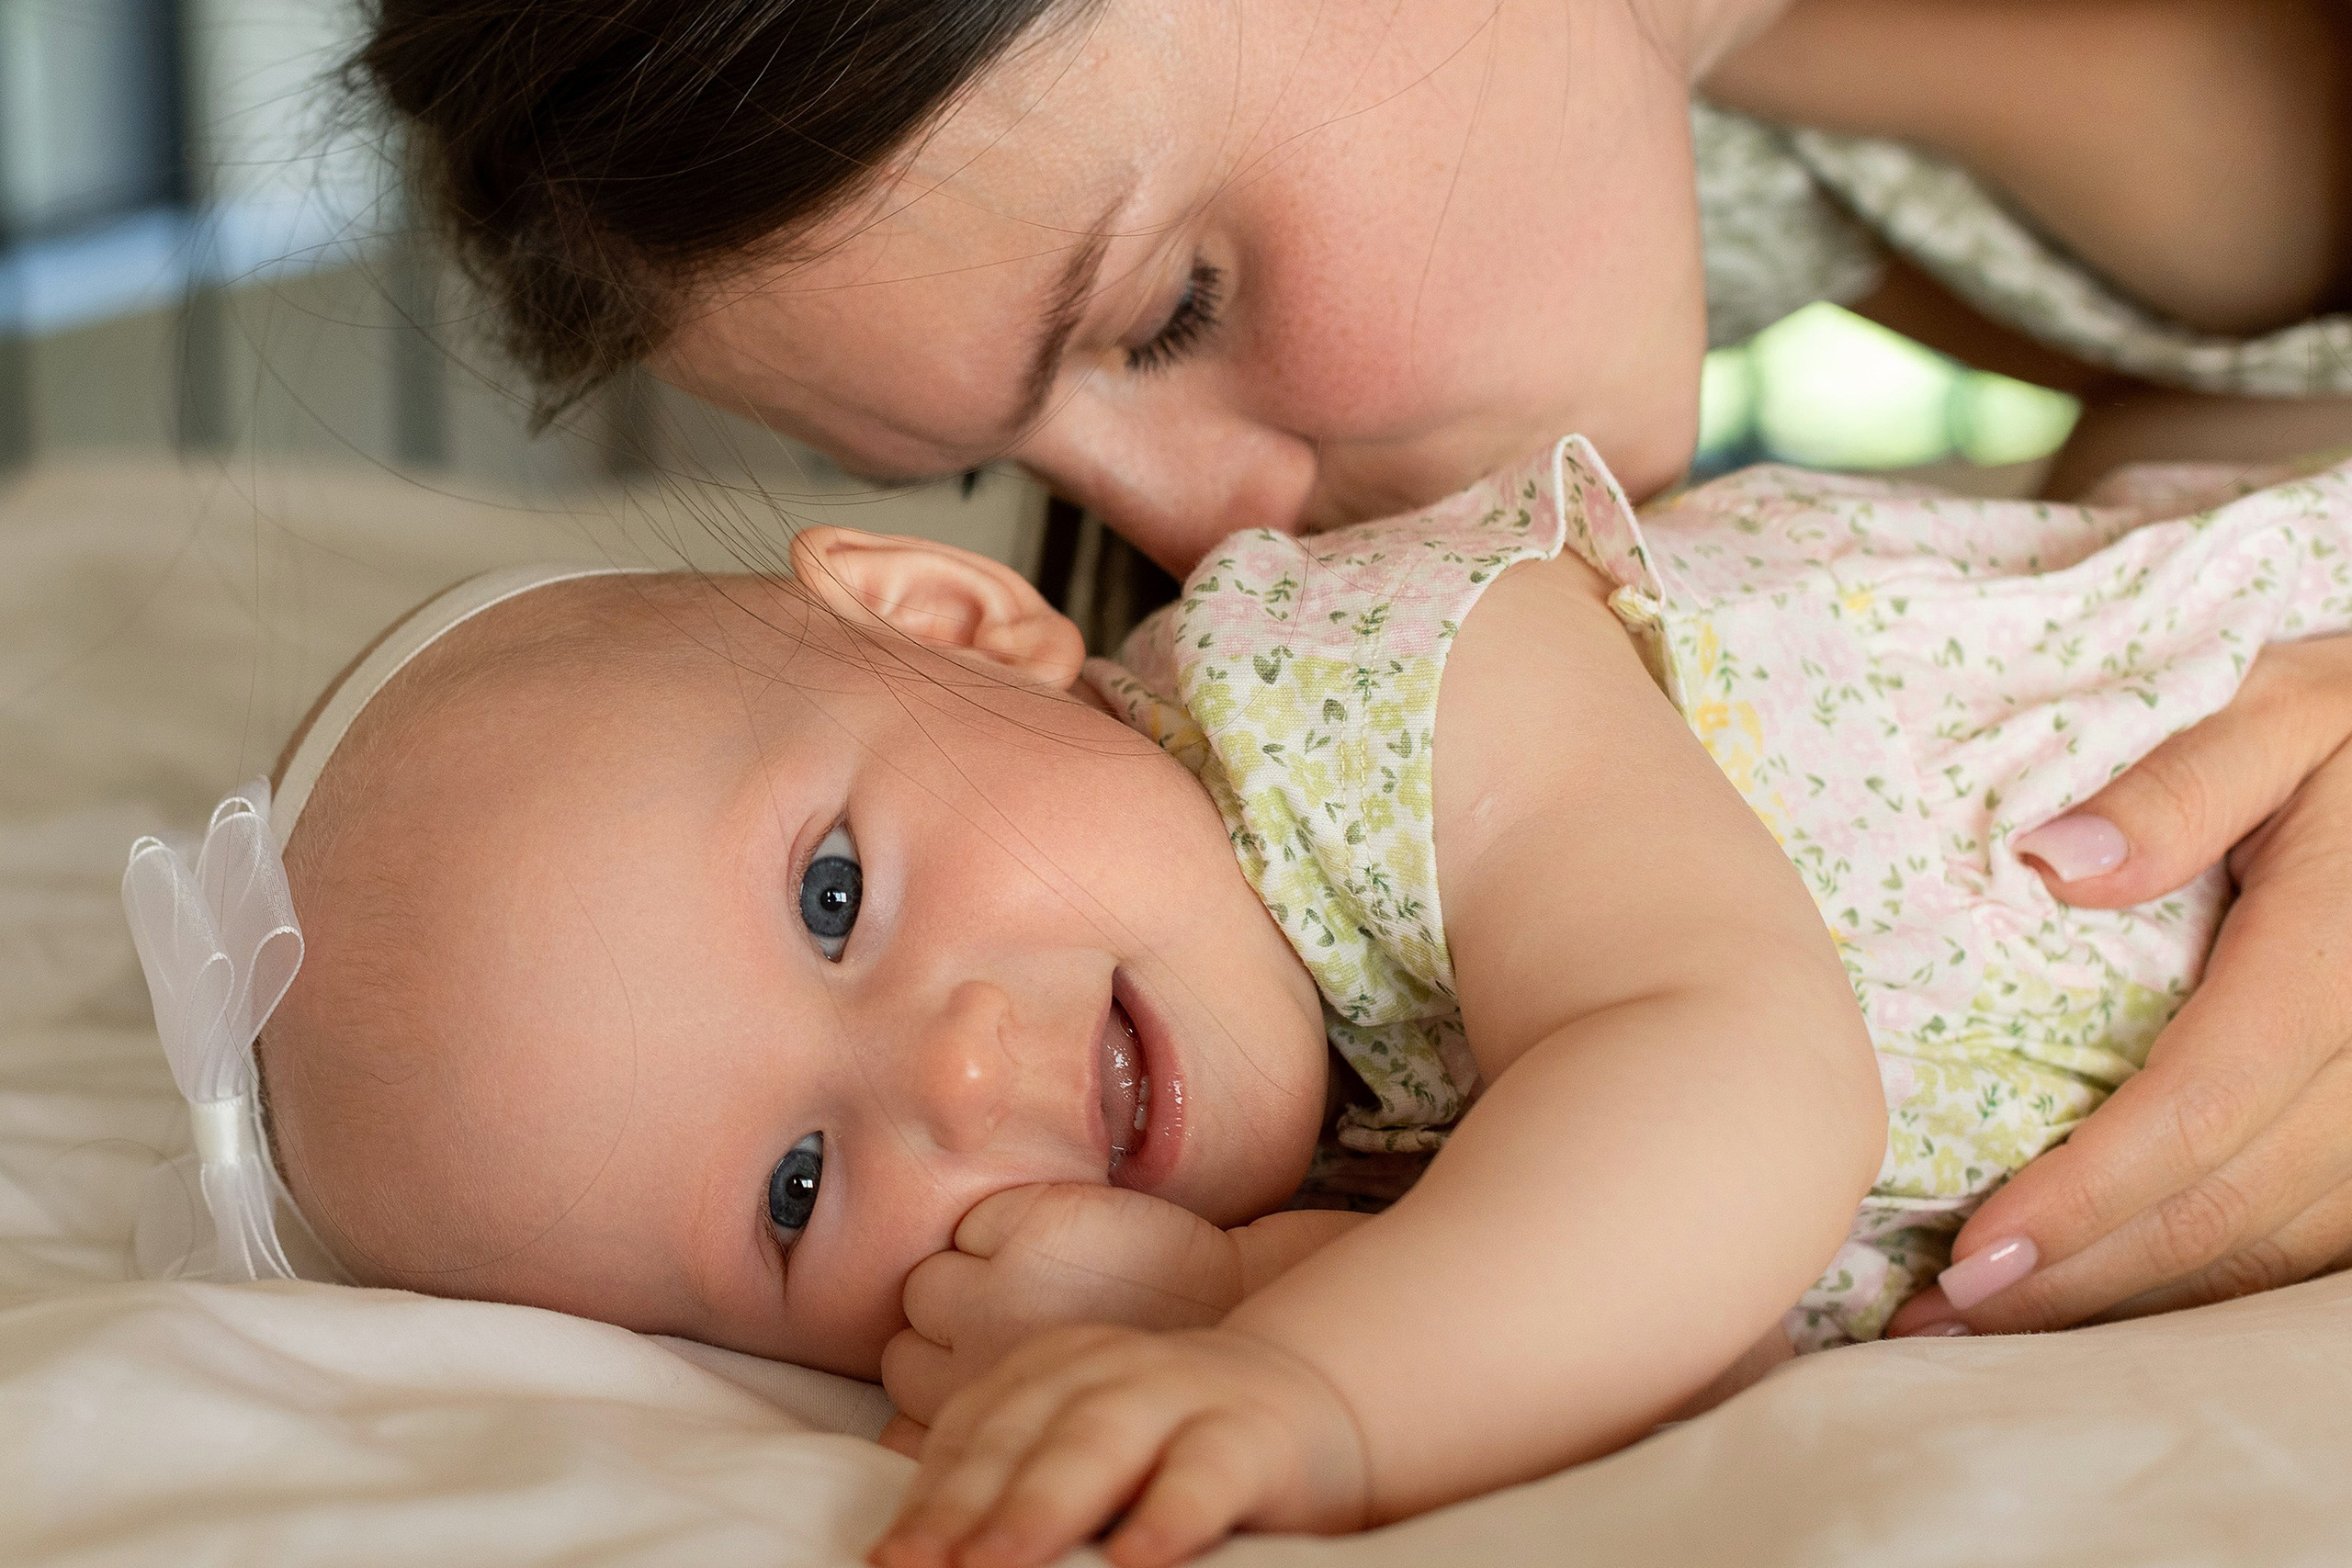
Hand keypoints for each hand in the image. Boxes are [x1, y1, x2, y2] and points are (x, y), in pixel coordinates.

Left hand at [868, 1325, 1367, 1567]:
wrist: (1311, 1398)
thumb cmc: (1170, 1450)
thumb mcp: (1086, 1456)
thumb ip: (1019, 1488)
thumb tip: (924, 1558)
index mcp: (1056, 1372)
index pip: (978, 1432)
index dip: (931, 1496)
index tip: (889, 1558)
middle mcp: (1111, 1371)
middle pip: (1026, 1433)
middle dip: (965, 1503)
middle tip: (916, 1567)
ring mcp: (1184, 1395)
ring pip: (1102, 1441)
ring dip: (1043, 1505)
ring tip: (996, 1566)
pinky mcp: (1253, 1437)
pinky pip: (1206, 1472)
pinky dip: (1169, 1513)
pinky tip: (1137, 1560)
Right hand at [883, 1185, 1242, 1435]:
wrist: (1230, 1303)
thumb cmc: (1145, 1374)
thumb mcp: (1057, 1439)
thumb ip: (989, 1441)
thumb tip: (907, 1452)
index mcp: (999, 1432)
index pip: (903, 1429)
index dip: (935, 1407)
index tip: (969, 1391)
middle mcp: (983, 1365)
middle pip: (902, 1356)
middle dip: (942, 1344)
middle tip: (1003, 1331)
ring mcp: (999, 1291)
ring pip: (924, 1287)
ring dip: (963, 1283)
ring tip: (1029, 1286)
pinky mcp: (1030, 1222)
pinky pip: (973, 1225)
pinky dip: (1000, 1227)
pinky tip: (1052, 1243)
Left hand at [1890, 637, 2351, 1336]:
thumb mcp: (2290, 707)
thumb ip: (2184, 784)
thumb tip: (2055, 862)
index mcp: (2341, 958)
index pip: (2202, 1108)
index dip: (2087, 1197)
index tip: (1973, 1257)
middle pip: (2227, 1207)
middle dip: (2080, 1281)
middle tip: (1936, 1321)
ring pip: (2270, 1246)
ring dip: (2130, 1301)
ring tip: (1989, 1324)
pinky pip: (2307, 1236)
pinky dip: (2201, 1279)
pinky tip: (2101, 1290)